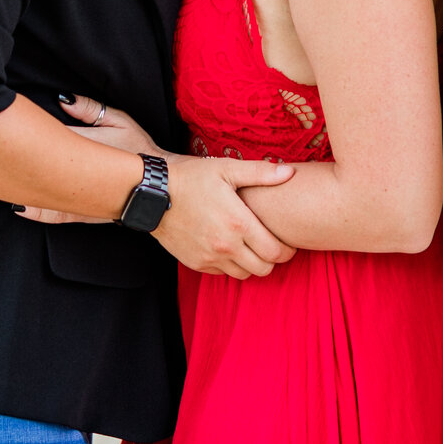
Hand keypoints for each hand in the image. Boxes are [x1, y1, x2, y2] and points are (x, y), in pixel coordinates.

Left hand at [15, 95, 172, 223]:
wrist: (157, 187)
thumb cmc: (139, 150)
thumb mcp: (119, 121)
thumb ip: (89, 109)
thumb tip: (61, 99)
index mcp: (80, 144)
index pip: (46, 134)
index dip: (30, 127)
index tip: (16, 120)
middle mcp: (74, 172)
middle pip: (37, 161)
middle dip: (20, 154)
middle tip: (0, 146)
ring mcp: (75, 196)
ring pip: (40, 190)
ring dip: (24, 183)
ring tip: (5, 176)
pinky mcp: (79, 213)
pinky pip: (51, 215)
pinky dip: (34, 212)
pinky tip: (19, 207)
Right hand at [155, 154, 298, 277]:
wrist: (153, 195)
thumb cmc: (192, 178)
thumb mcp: (227, 168)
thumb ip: (261, 173)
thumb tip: (289, 173)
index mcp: (239, 223)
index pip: (276, 252)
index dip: (288, 250)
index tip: (288, 243)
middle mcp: (226, 245)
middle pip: (263, 269)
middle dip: (273, 260)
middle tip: (273, 246)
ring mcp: (210, 257)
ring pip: (244, 275)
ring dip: (252, 264)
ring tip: (252, 248)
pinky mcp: (196, 263)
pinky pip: (222, 273)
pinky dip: (230, 265)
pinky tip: (230, 248)